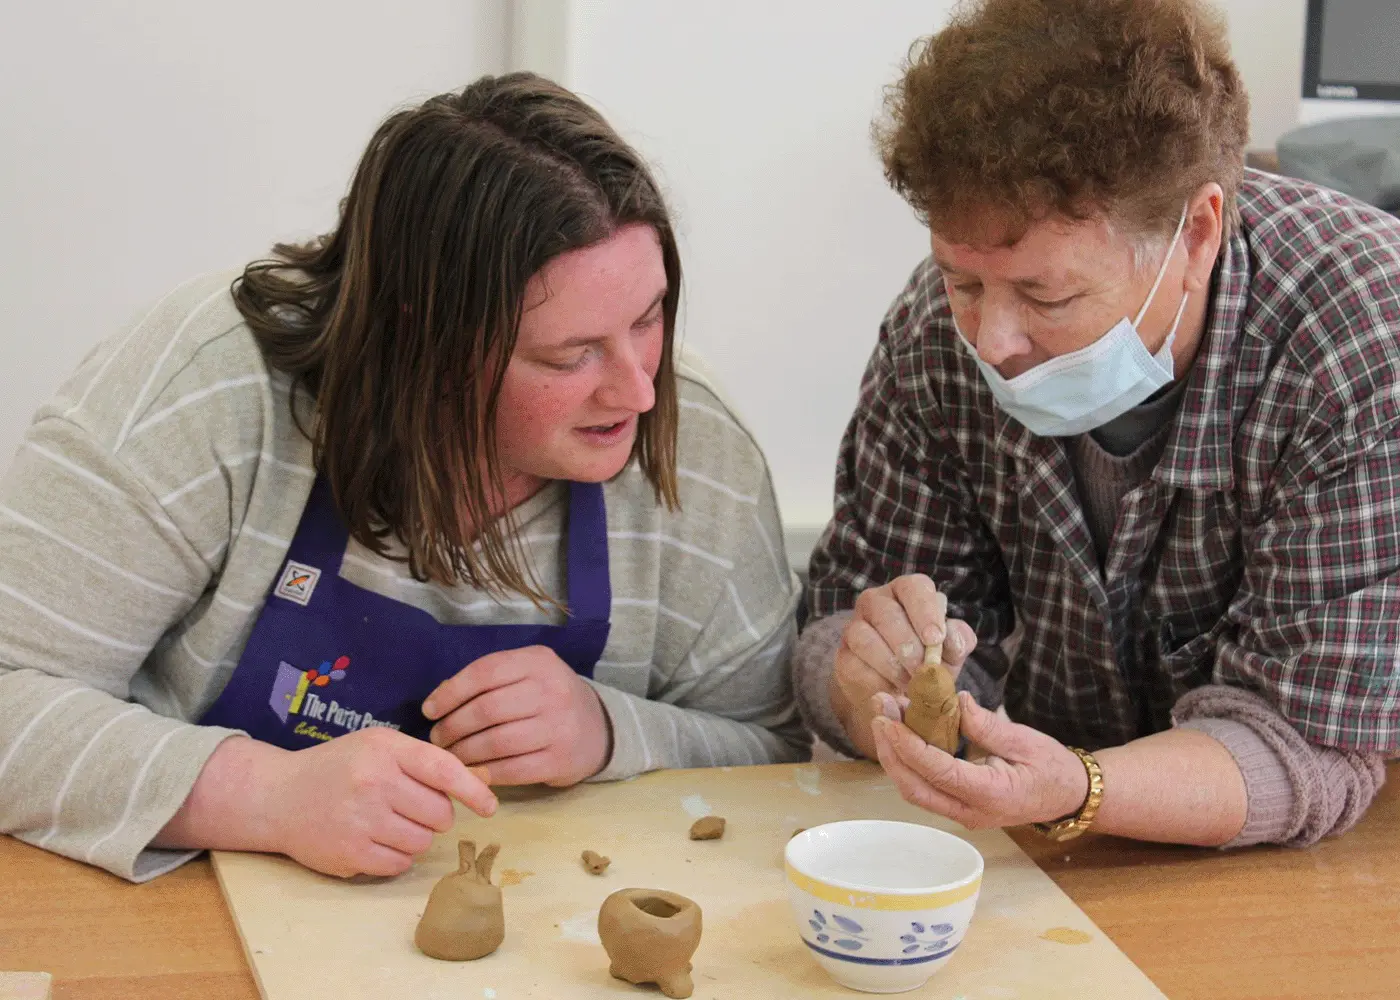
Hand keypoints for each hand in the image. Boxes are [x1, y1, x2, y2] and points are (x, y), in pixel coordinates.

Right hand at [265, 727, 497, 877]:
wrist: (277, 797)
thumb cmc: (339, 767)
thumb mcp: (379, 747)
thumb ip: (425, 761)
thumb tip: (480, 781)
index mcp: (384, 749)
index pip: (444, 770)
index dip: (474, 791)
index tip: (490, 807)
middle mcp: (373, 782)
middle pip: (440, 813)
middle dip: (435, 814)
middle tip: (410, 806)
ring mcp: (361, 821)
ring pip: (423, 842)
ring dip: (416, 836)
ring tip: (388, 821)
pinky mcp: (350, 854)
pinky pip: (400, 864)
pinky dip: (397, 856)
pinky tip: (375, 839)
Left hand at [423, 645, 612, 786]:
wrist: (597, 728)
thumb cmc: (548, 698)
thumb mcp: (526, 674)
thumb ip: (487, 679)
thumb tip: (438, 699)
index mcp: (538, 662)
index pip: (484, 673)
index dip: (450, 693)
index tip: (430, 710)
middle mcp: (552, 691)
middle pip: (486, 710)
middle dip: (452, 727)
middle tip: (438, 739)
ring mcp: (558, 727)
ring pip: (495, 742)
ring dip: (463, 753)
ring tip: (451, 756)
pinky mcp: (559, 761)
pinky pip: (511, 770)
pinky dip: (484, 773)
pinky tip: (472, 772)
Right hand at [831, 574, 978, 758]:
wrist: (900, 691)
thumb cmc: (929, 660)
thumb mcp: (952, 651)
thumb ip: (959, 641)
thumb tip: (953, 640)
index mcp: (907, 591)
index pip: (914, 587)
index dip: (925, 611)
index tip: (935, 639)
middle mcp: (877, 601)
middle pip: (887, 613)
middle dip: (908, 644)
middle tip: (922, 669)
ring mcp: (855, 626)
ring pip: (865, 638)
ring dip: (891, 664)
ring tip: (911, 684)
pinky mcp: (843, 654)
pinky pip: (854, 664)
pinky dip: (876, 680)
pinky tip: (892, 691)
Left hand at [869, 692, 1088, 828]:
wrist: (1068, 795)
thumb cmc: (1052, 767)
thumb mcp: (1025, 741)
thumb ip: (987, 726)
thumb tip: (955, 701)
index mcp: (990, 795)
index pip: (938, 772)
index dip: (909, 746)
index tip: (888, 719)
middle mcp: (970, 812)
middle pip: (915, 788)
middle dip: (890, 751)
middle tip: (878, 711)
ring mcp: (962, 813)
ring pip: (915, 790)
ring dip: (895, 755)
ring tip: (885, 717)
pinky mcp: (957, 807)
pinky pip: (924, 787)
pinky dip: (908, 761)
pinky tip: (902, 732)